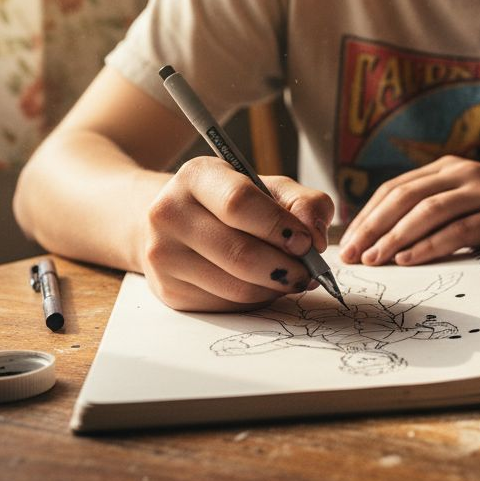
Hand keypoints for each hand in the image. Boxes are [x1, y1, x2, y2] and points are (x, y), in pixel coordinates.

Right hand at [138, 156, 334, 310]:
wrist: (177, 221)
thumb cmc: (233, 201)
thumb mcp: (269, 188)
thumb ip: (303, 202)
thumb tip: (316, 236)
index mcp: (196, 176)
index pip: (239, 203)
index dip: (279, 226)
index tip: (307, 241)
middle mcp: (169, 213)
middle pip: (239, 253)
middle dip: (286, 268)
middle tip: (309, 271)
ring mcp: (163, 255)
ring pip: (236, 287)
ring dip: (275, 288)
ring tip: (291, 277)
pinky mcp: (168, 290)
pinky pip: (227, 305)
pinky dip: (256, 299)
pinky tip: (262, 285)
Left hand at [338, 155, 479, 265]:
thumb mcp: (472, 198)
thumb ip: (438, 208)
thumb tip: (389, 237)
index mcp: (450, 168)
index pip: (396, 188)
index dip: (368, 214)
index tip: (348, 240)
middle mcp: (464, 174)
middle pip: (405, 196)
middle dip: (373, 226)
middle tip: (351, 253)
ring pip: (428, 211)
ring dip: (396, 237)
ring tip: (374, 259)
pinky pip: (459, 230)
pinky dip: (430, 245)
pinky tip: (410, 259)